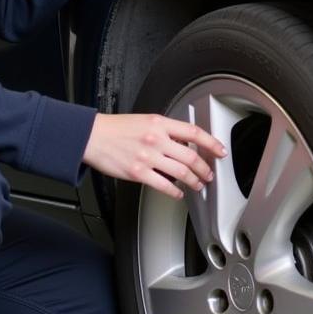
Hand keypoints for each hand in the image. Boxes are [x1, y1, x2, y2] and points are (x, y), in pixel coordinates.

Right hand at [81, 112, 227, 199]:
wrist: (92, 137)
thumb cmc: (116, 129)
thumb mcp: (145, 120)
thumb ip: (165, 130)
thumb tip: (184, 141)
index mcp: (159, 123)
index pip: (194, 132)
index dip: (211, 142)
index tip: (220, 150)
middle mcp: (156, 139)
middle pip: (191, 156)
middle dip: (205, 168)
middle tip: (209, 174)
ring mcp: (148, 157)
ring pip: (181, 172)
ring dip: (194, 181)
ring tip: (198, 184)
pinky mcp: (138, 173)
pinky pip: (164, 185)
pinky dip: (175, 191)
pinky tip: (179, 193)